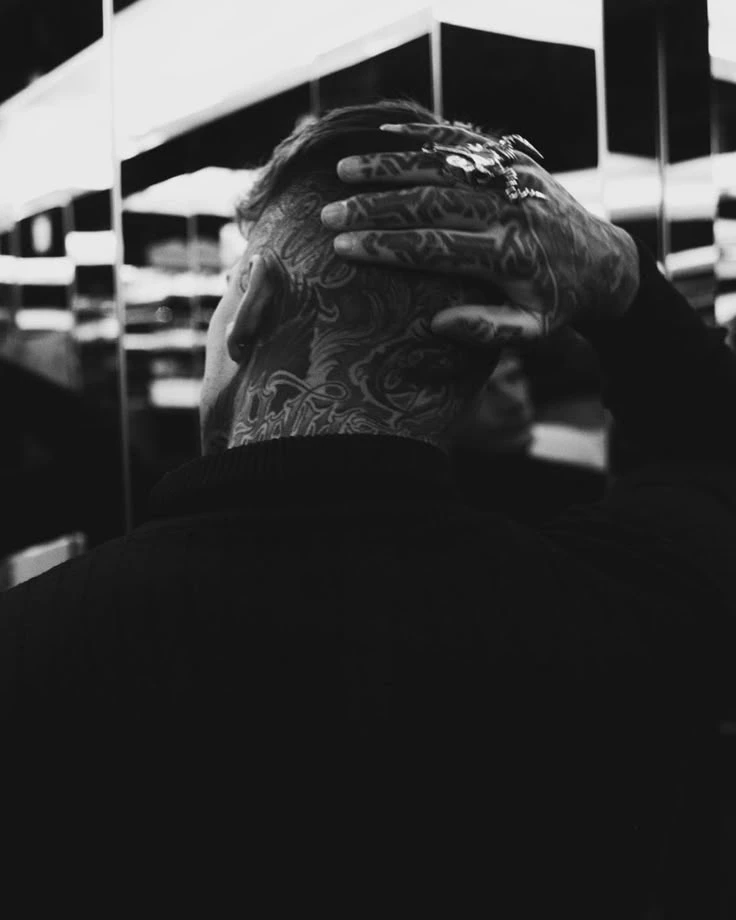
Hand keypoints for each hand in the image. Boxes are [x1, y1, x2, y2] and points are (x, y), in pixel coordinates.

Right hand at [320, 122, 639, 346]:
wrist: (603, 260)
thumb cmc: (557, 303)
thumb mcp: (533, 330)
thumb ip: (487, 330)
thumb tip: (437, 323)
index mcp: (508, 256)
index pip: (433, 247)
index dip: (384, 247)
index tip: (343, 248)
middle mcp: (508, 210)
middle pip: (428, 202)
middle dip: (373, 208)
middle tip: (330, 214)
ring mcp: (511, 179)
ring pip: (441, 165)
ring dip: (389, 166)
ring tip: (343, 170)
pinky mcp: (514, 160)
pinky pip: (463, 143)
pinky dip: (423, 138)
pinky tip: (386, 136)